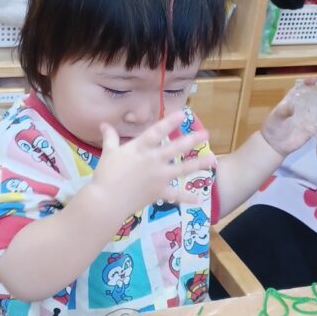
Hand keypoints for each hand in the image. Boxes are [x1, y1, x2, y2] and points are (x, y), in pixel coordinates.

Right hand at [93, 112, 214, 219]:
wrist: (107, 201)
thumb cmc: (105, 175)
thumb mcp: (108, 153)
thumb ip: (110, 137)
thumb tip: (104, 124)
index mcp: (140, 148)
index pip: (157, 132)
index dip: (170, 122)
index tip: (183, 114)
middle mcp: (153, 160)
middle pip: (175, 148)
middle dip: (192, 140)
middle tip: (206, 134)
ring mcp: (158, 177)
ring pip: (182, 169)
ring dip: (198, 164)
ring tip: (213, 160)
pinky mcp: (159, 192)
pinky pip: (175, 195)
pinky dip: (186, 198)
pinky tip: (198, 199)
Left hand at [260, 84, 316, 157]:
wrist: (274, 144)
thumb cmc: (273, 127)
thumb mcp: (275, 117)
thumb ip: (283, 111)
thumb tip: (292, 106)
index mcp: (291, 101)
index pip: (300, 89)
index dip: (307, 83)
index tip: (315, 79)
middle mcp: (302, 108)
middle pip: (313, 97)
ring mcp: (307, 118)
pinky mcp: (311, 129)